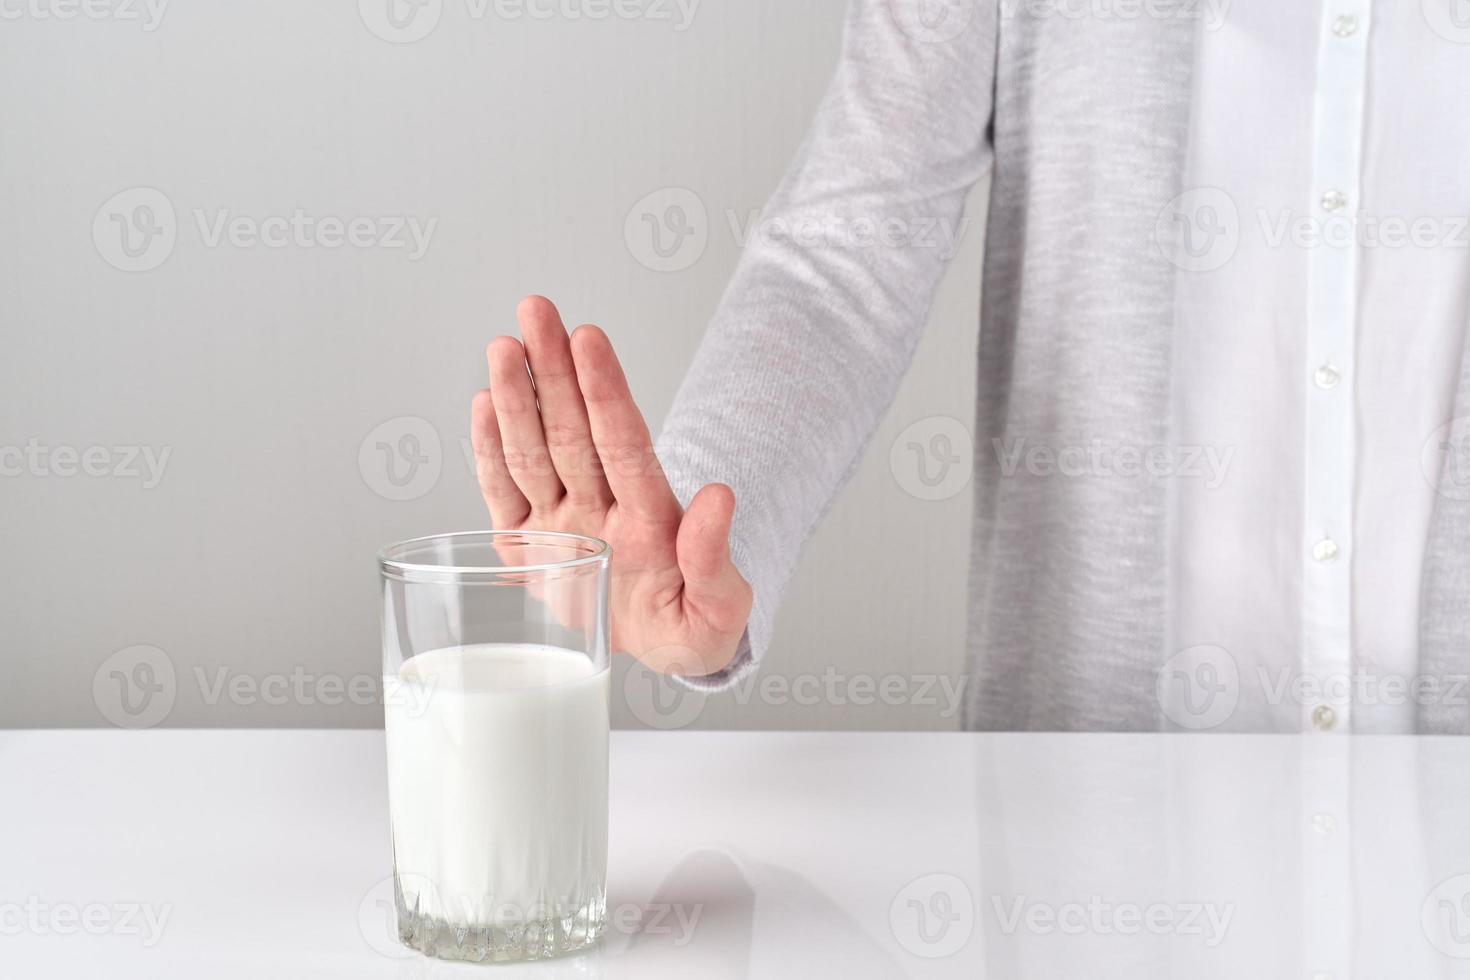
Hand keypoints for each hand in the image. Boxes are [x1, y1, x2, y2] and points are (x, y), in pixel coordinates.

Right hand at [471, 296, 752, 676]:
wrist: (658, 651)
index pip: (623, 444)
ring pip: (535, 451)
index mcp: (648, 521)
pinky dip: (490, 451)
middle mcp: (601, 509)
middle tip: (536, 308)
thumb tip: (720, 495)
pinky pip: (506, 492)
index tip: (590, 339)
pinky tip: (483, 402)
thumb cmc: (690, 630)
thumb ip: (715, 559)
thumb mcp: (718, 612)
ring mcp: (562, 522)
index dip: (605, 392)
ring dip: (518, 397)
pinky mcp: (527, 546)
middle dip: (553, 370)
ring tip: (506, 345)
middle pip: (572, 431)